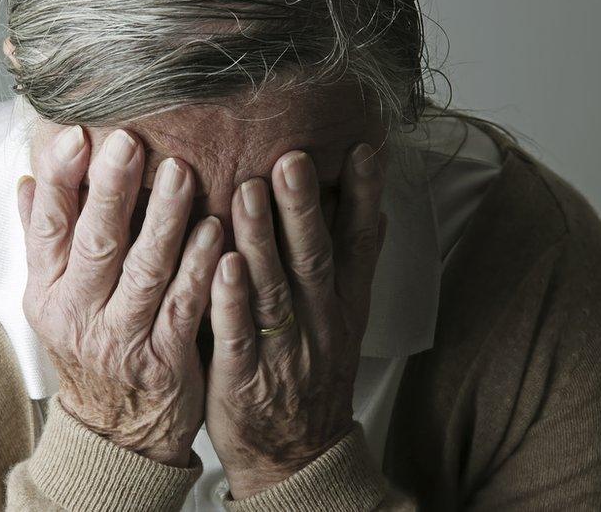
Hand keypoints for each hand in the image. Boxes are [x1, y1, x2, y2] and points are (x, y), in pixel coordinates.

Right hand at [17, 126, 222, 466]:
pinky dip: (199, 267)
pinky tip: (216, 230)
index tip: (75, 136)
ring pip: (144, 271)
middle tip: (129, 141)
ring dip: (164, 220)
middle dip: (111, 190)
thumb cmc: (87, 349)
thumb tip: (27, 182)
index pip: (47, 227)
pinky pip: (183, 306)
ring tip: (182, 173)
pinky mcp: (164, 358)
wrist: (114, 430)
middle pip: (96, 244)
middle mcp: (78, 314)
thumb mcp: (52, 301)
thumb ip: (43, 241)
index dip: (60, 181)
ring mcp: (121, 338)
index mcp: (47, 292)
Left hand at [204, 145, 385, 497]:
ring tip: (251, 190)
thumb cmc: (313, 376)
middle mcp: (319, 322)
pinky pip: (238, 334)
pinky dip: (232, 300)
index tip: (364, 148)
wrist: (297, 453)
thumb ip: (353, 265)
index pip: (360, 244)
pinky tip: (224, 264)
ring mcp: (283, 350)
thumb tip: (376, 209)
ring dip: (264, 239)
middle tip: (292, 157)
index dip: (363, 197)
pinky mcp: (244, 376)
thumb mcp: (346, 321)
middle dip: (303, 206)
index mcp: (343, 305)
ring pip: (274, 288)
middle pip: (314, 258)